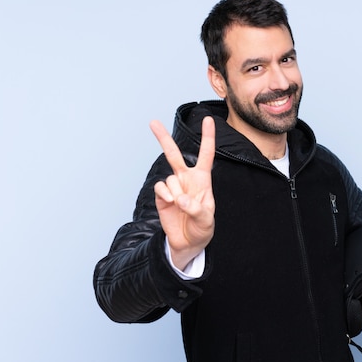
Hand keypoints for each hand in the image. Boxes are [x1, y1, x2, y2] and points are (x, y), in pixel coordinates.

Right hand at [149, 117, 215, 269]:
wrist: (187, 242)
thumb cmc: (202, 228)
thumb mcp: (206, 220)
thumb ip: (196, 209)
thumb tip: (181, 199)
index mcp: (202, 179)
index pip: (205, 154)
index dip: (207, 137)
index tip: (208, 119)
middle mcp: (186, 179)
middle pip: (174, 154)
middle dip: (163, 138)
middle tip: (152, 122)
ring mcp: (173, 187)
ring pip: (170, 178)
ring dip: (176, 193)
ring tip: (182, 206)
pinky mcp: (161, 196)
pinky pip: (160, 188)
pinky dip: (165, 195)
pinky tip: (170, 203)